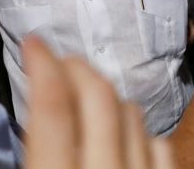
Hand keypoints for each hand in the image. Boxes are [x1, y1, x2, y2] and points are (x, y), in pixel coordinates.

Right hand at [23, 36, 173, 168]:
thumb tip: (35, 115)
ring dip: (109, 96)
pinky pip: (160, 145)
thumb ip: (37, 151)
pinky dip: (139, 131)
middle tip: (60, 62)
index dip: (42, 65)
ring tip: (89, 98)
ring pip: (132, 114)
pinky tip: (124, 134)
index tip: (33, 42)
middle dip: (78, 68)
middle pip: (98, 97)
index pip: (52, 108)